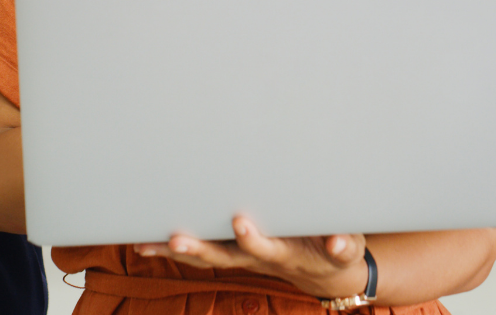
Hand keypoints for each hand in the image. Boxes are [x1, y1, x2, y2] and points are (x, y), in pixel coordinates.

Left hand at [133, 217, 367, 298]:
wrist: (327, 272)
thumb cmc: (335, 248)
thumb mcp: (349, 247)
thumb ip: (344, 244)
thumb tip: (336, 243)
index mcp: (288, 253)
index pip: (268, 249)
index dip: (253, 240)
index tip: (240, 222)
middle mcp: (260, 258)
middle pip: (227, 257)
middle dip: (201, 249)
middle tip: (178, 239)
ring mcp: (245, 257)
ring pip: (208, 256)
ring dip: (179, 251)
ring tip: (149, 244)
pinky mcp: (235, 251)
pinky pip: (201, 253)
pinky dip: (174, 250)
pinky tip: (146, 244)